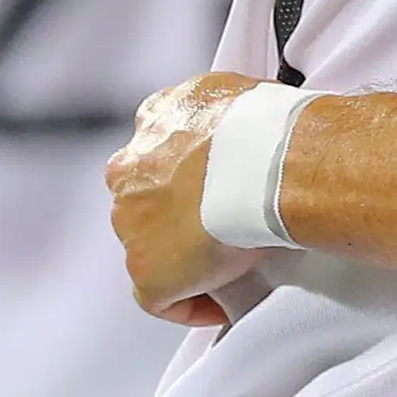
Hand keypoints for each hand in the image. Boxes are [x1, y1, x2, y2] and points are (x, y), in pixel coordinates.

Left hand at [108, 72, 270, 327]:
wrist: (266, 164)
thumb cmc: (266, 128)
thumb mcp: (237, 92)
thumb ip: (224, 107)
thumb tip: (247, 118)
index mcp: (152, 121)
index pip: (159, 152)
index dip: (187, 174)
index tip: (213, 187)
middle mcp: (130, 173)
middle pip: (148, 201)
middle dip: (180, 212)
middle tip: (226, 221)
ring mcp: (133, 227)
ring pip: (151, 247)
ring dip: (184, 253)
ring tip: (228, 260)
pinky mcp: (148, 274)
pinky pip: (162, 300)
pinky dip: (190, 303)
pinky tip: (220, 303)